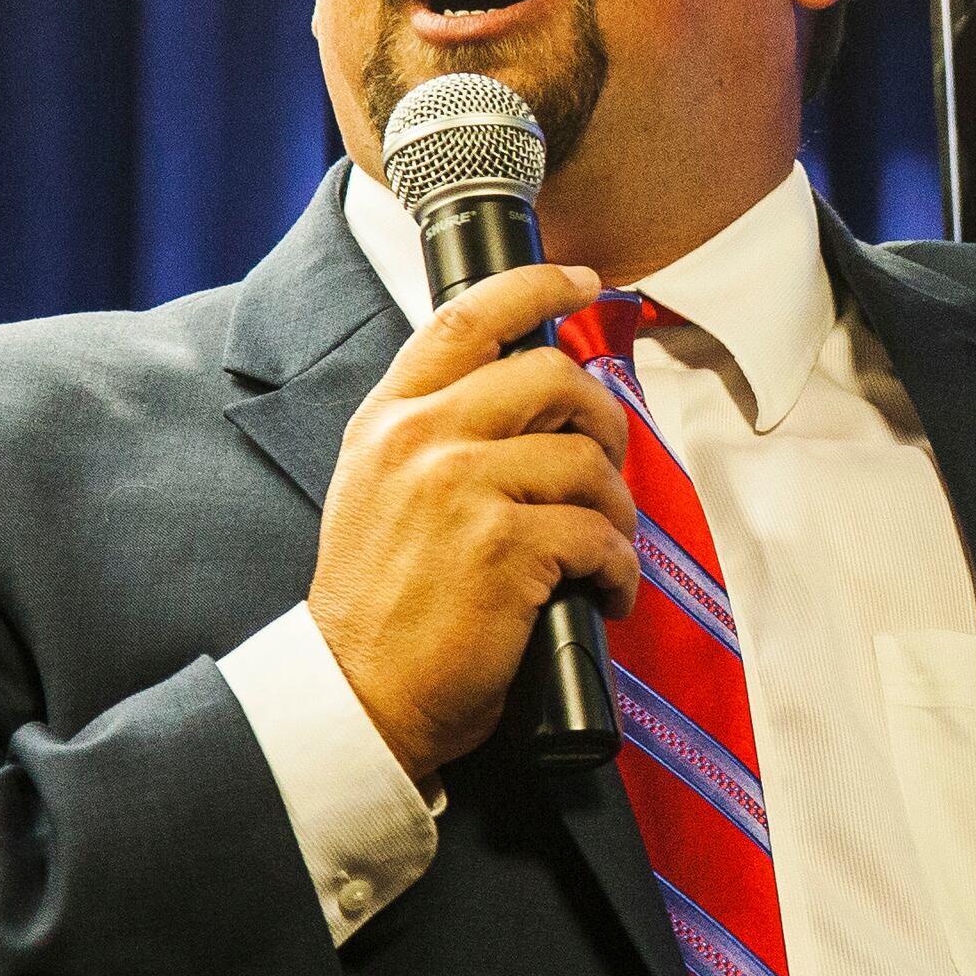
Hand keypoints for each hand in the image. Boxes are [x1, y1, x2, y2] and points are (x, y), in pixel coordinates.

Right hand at [307, 264, 641, 784]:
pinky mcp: (505, 546)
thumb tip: (528, 399)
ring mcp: (462, 488)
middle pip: (551, 377)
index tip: (582, 282)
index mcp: (389, 420)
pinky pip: (600, 535)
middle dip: (603, 419)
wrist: (356, 693)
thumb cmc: (381, 604)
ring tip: (605, 552)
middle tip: (609, 466)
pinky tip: (605, 593)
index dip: (535, 286)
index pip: (465, 317)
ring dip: (618, 512)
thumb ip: (435, 435)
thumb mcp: (379, 491)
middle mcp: (422, 439)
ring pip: (588, 461)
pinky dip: (619, 569)